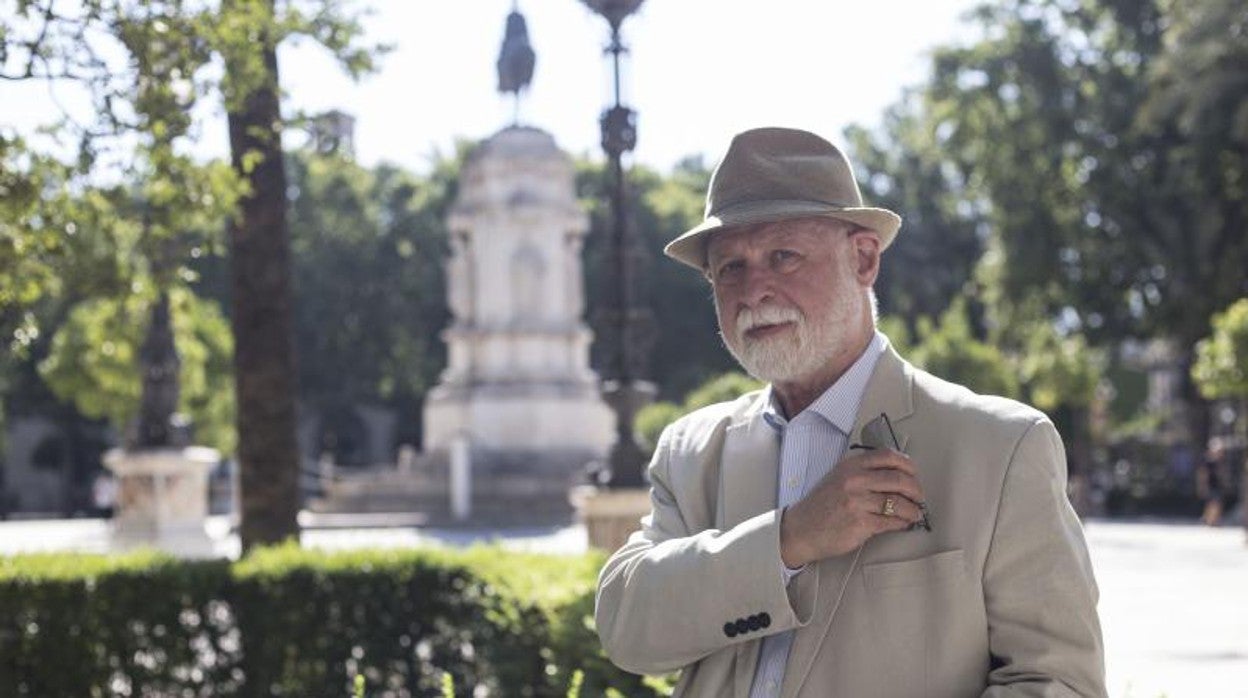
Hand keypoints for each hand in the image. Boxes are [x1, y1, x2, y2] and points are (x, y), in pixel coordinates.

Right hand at [779, 449, 925, 567]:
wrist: (801, 529)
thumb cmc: (821, 505)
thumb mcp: (838, 477)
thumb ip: (863, 472)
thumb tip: (897, 475)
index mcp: (851, 465)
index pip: (888, 456)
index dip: (908, 465)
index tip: (914, 474)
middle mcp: (854, 480)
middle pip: (899, 479)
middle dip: (916, 489)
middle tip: (919, 497)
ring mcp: (857, 502)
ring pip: (899, 502)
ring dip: (913, 510)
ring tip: (914, 513)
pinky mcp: (861, 523)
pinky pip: (892, 521)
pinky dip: (902, 523)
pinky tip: (902, 523)